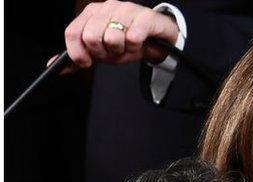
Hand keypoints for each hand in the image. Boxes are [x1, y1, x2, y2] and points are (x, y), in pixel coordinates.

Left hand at [63, 0, 179, 69]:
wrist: (159, 36)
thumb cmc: (128, 41)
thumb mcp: (101, 50)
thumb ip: (79, 56)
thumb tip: (54, 66)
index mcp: (92, 12)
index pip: (73, 32)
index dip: (77, 52)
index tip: (86, 62)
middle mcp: (107, 6)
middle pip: (91, 37)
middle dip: (103, 53)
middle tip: (114, 52)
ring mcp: (126, 9)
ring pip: (112, 38)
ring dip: (121, 51)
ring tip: (127, 47)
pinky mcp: (145, 17)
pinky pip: (132, 39)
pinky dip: (135, 48)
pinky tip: (139, 44)